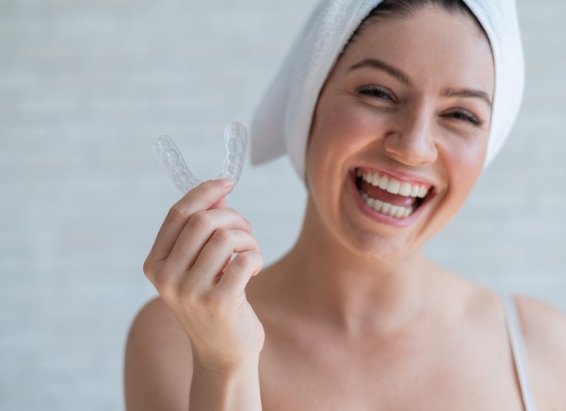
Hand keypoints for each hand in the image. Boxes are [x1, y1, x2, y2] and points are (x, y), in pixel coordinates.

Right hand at [143, 179, 264, 368]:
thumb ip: (203, 230)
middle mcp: (166, 278)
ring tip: (251, 251)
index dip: (204, 192)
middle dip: (233, 216)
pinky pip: (245, 258)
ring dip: (248, 238)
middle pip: (203, 221)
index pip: (178, 214)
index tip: (226, 181)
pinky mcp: (219, 302)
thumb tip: (219, 192)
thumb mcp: (199, 265)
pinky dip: (256, 256)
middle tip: (246, 229)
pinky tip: (254, 269)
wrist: (222, 353)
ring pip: (226, 237)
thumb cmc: (212, 301)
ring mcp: (191, 292)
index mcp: (155, 264)